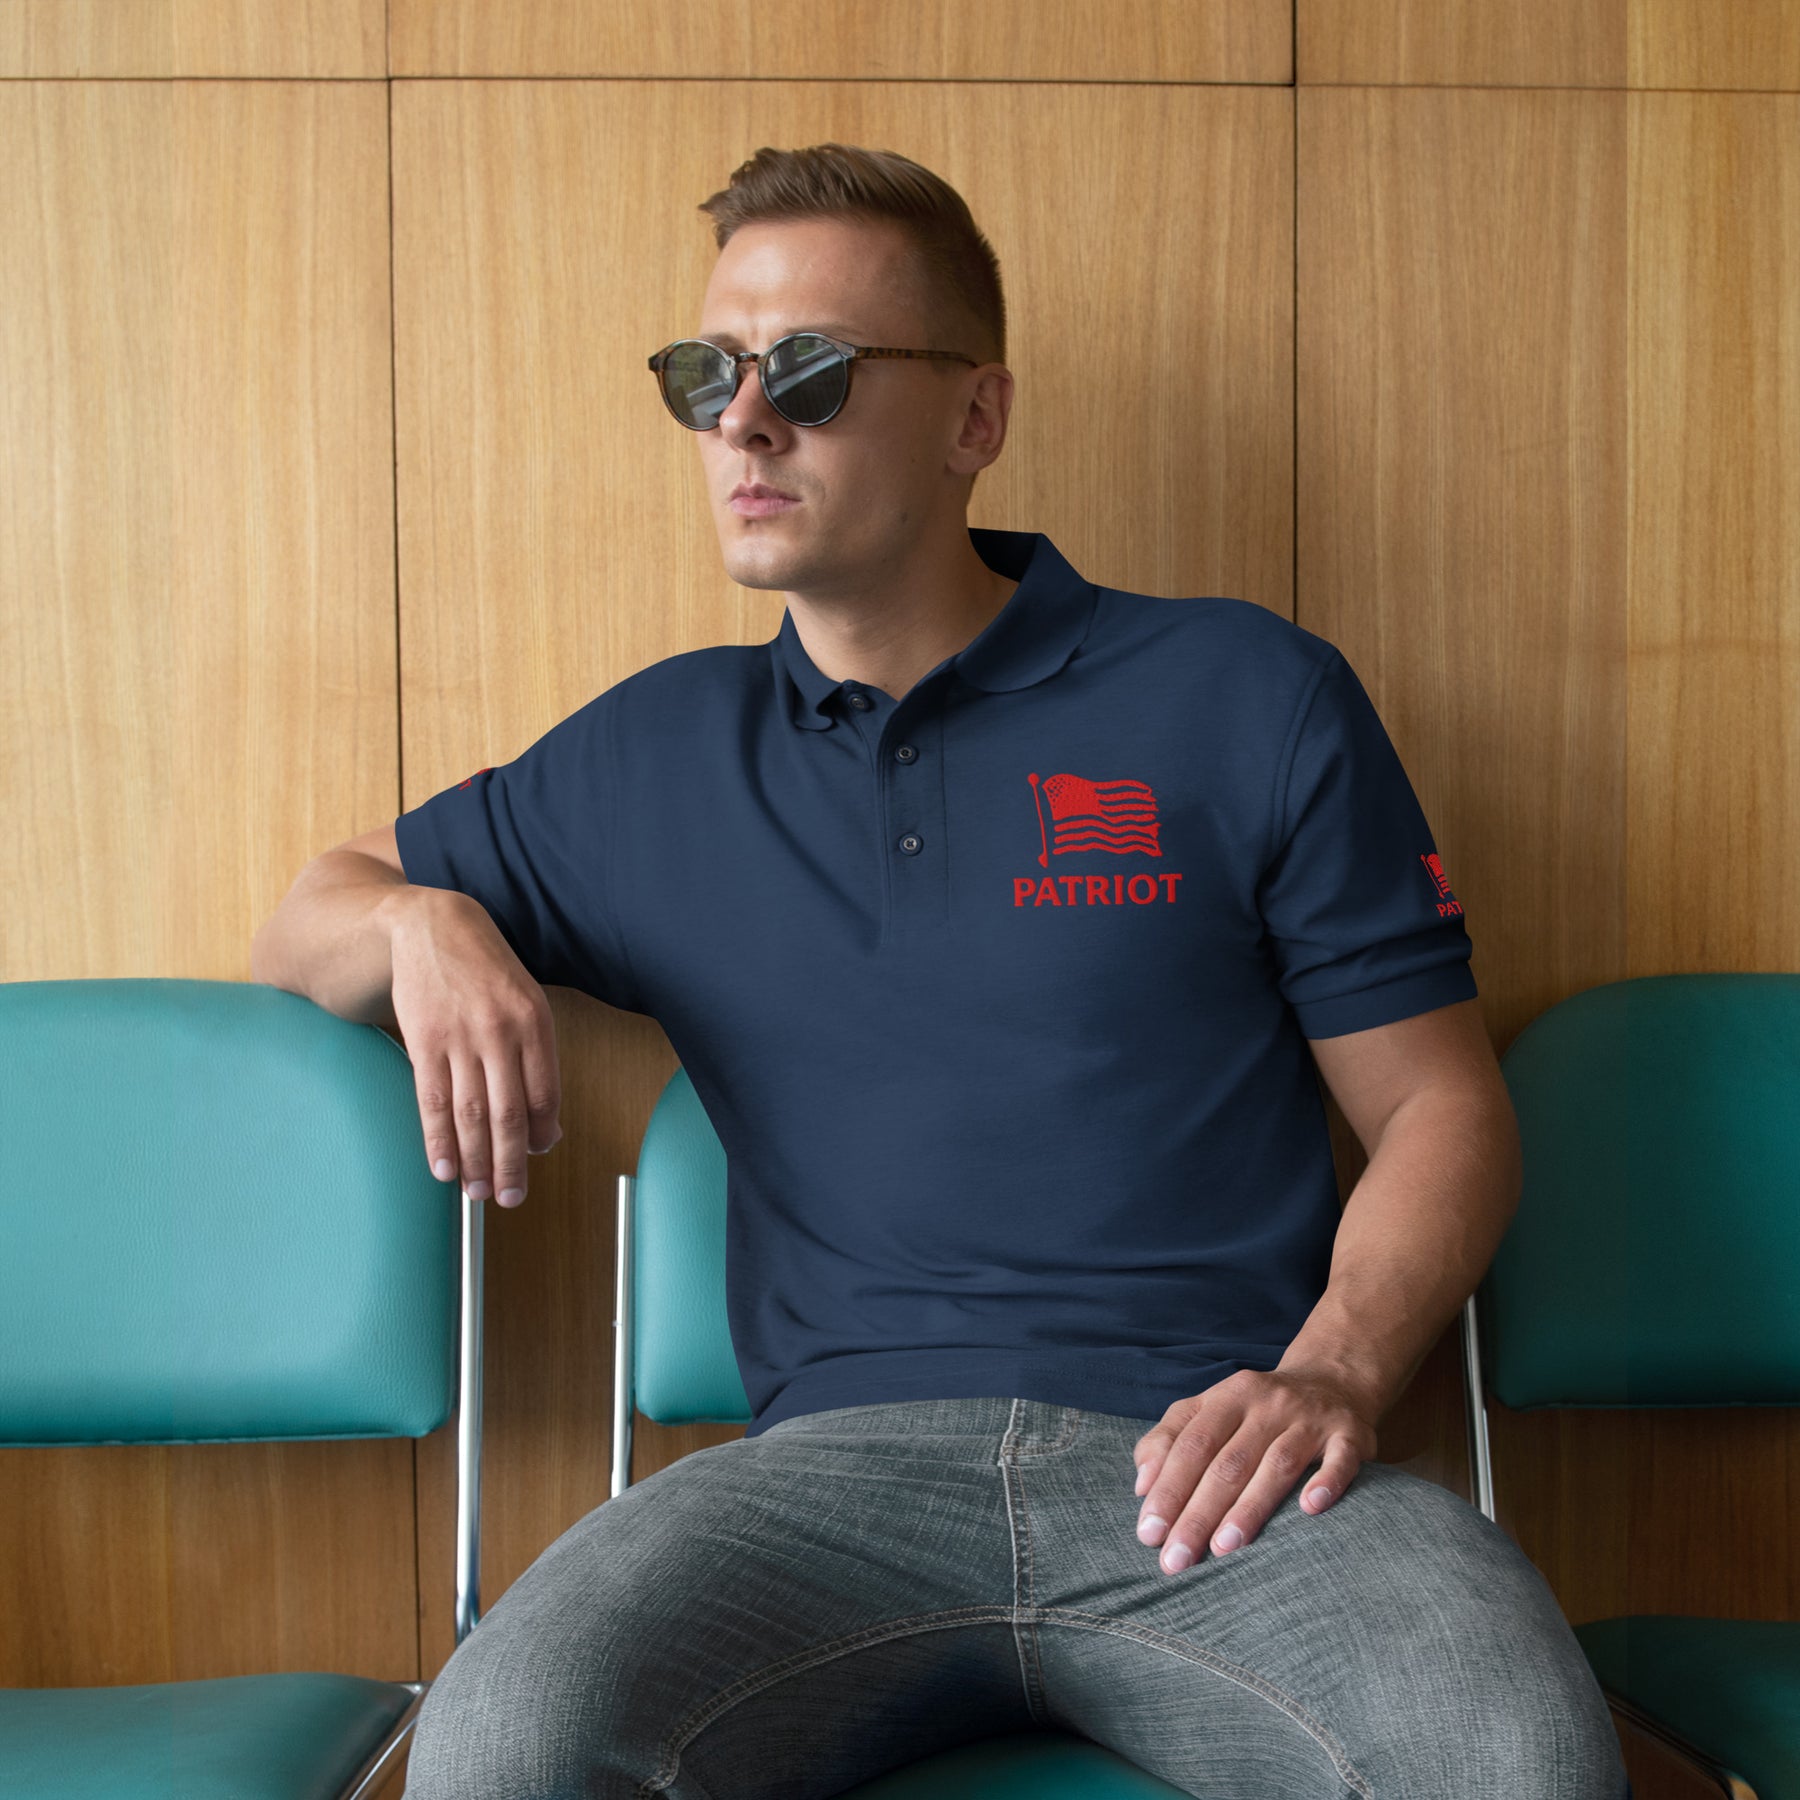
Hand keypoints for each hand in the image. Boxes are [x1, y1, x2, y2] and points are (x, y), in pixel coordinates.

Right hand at [385, 886, 564, 1207]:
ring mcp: (460, 1037)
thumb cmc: (486, 971)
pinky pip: (433, 1101)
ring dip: (474, 1162)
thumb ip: (537, 1058)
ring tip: (476, 1193)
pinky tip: (443, 1167)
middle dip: (509, 1164)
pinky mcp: (423, 1041)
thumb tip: (545, 1126)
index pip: (544, 1095)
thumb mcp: (526, 1002)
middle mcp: (501, 1032)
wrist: (432, 926)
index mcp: (536, 1022)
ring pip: (471, 1115)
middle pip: (509, 1114)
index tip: (534, 1160)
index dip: (539, 1136)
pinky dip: (438, 1140)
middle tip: (509, 1197)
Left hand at [1131, 1366, 1378, 1572]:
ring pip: (1277, 1464)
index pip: (1191, 1445)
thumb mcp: (1209, 1409)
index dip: (1168, 1488)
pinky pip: (1340, 1459)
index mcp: (1228, 1396)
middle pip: (1228, 1461)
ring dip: (1249, 1507)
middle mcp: (1268, 1404)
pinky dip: (1326, 1482)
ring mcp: (1311, 1419)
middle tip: (1176, 1559)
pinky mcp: (1351, 1435)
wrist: (1332, 1381)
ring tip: (1223, 1548)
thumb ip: (1169, 1439)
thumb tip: (1141, 1486)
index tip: (1149, 1533)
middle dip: (1198, 1512)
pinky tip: (1309, 1510)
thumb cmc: (1256, 1409)